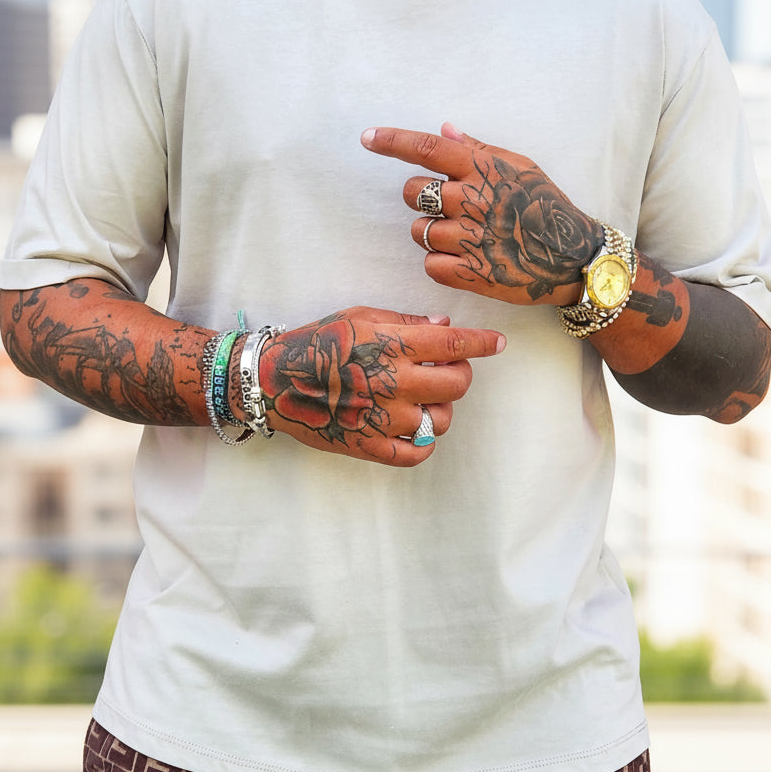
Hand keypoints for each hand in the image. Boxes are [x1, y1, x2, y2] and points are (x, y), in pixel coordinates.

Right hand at [247, 306, 504, 466]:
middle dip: (460, 374)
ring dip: (440, 409)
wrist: (273, 381)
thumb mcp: (359, 317)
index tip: (498, 343)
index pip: (455, 343)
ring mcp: (384, 418)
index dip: (483, 342)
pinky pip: (417, 453)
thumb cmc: (317, 343)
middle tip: (445, 370)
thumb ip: (405, 323)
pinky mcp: (371, 445)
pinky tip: (412, 429)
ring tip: (421, 400)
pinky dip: (422, 443)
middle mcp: (394, 382)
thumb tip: (443, 325)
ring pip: (442, 420)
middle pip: (457, 384)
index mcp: (393, 345)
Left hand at [362, 124, 602, 305]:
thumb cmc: (544, 206)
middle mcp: (473, 199)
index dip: (392, 141)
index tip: (367, 139)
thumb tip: (444, 129)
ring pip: (419, 232)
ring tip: (465, 238)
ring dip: (433, 235)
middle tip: (446, 209)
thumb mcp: (520, 167)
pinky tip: (465, 261)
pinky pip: (430, 265)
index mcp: (483, 168)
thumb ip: (479, 149)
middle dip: (419, 200)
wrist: (572, 257)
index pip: (426, 148)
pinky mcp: (471, 272)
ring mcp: (471, 236)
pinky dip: (441, 265)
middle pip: (412, 193)